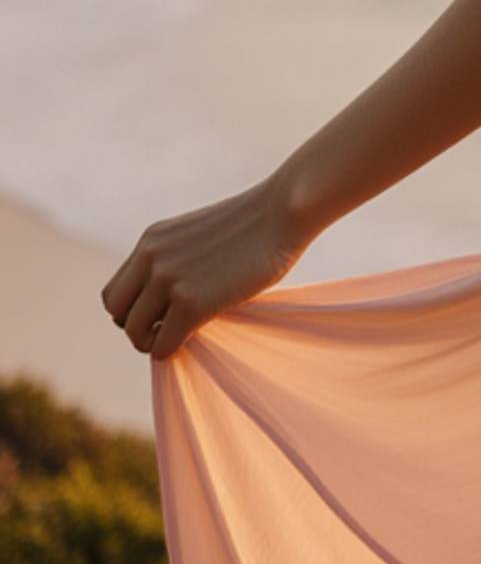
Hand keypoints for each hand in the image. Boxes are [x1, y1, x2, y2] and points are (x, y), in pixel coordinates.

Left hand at [101, 178, 306, 361]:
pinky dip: (171, 350)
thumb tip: (168, 300)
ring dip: (153, 341)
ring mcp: (169, 281)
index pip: (115, 291)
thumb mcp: (197, 236)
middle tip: (165, 329)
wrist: (283, 213)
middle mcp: (151, 260)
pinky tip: (191, 341)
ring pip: (135, 331)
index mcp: (151, 241)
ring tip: (178, 337)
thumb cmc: (254, 226)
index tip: (158, 314)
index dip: (132, 309)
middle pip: (117, 312)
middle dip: (137, 327)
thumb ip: (174, 261)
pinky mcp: (191, 303)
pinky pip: (163, 344)